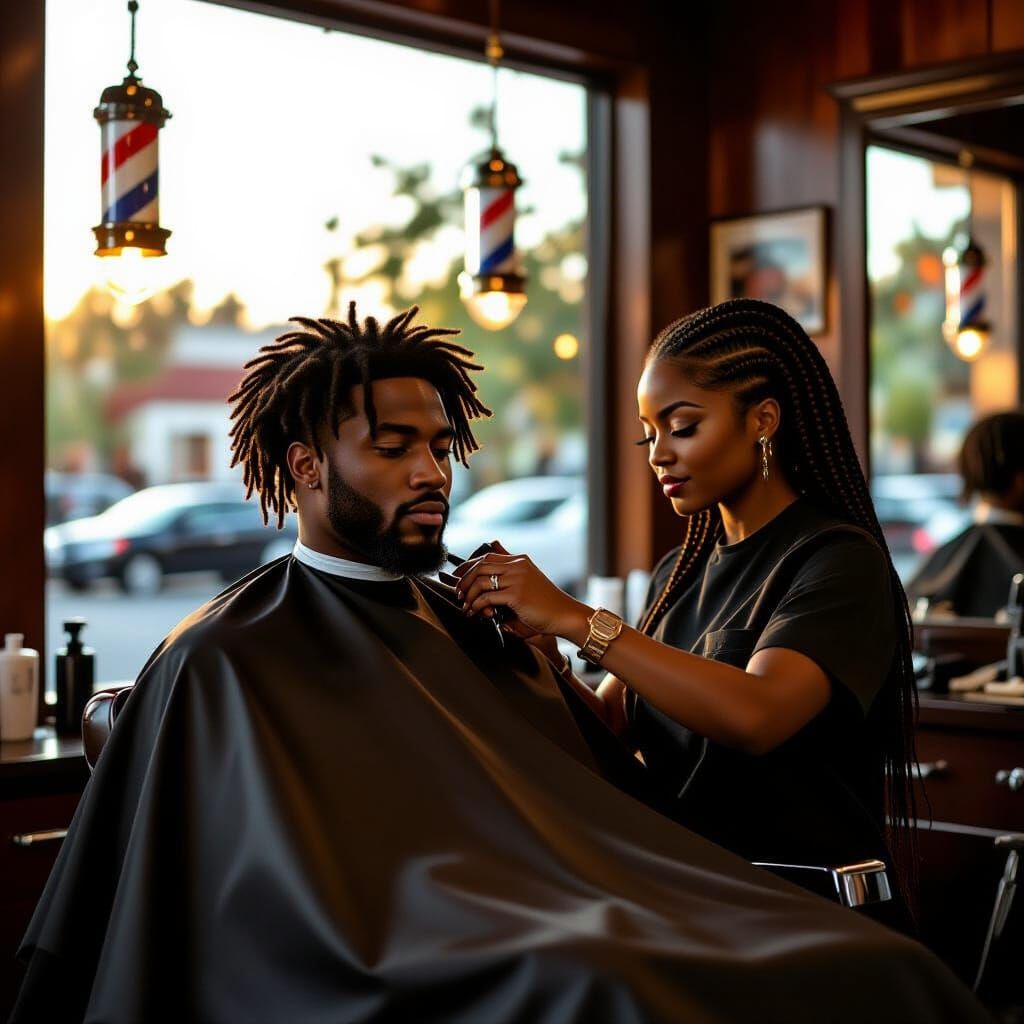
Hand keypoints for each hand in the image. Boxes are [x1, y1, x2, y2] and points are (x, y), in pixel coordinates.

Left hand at [453, 540, 590, 643]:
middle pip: (480, 566)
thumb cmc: (546, 604)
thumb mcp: (527, 584)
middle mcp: (517, 566)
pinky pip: (487, 597)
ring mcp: (517, 579)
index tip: (458, 577)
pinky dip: (477, 605)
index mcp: (519, 561)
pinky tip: (475, 612)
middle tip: (458, 593)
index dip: (468, 566)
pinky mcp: (516, 594)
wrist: (565, 614)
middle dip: (463, 579)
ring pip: (480, 581)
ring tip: (465, 605)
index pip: (487, 557)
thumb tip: (484, 583)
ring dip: (468, 594)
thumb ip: (509, 578)